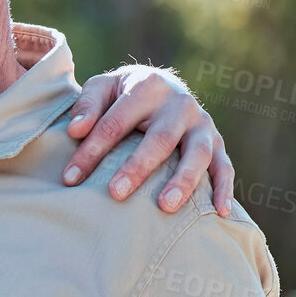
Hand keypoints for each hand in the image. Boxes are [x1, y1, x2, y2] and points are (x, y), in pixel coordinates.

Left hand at [62, 66, 232, 215]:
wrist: (159, 85)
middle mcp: (180, 104)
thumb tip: (75, 131)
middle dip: (138, 167)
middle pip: (160, 138)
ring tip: (165, 207)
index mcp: (148, 86)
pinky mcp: (217, 142)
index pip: (115, 123)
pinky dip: (225, 188)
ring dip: (183, 180)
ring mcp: (202, 124)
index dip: (91, 151)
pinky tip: (219, 212)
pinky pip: (224, 166)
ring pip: (197, 154)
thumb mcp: (102, 88)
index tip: (70, 178)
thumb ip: (87, 106)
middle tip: (116, 193)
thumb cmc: (121, 94)